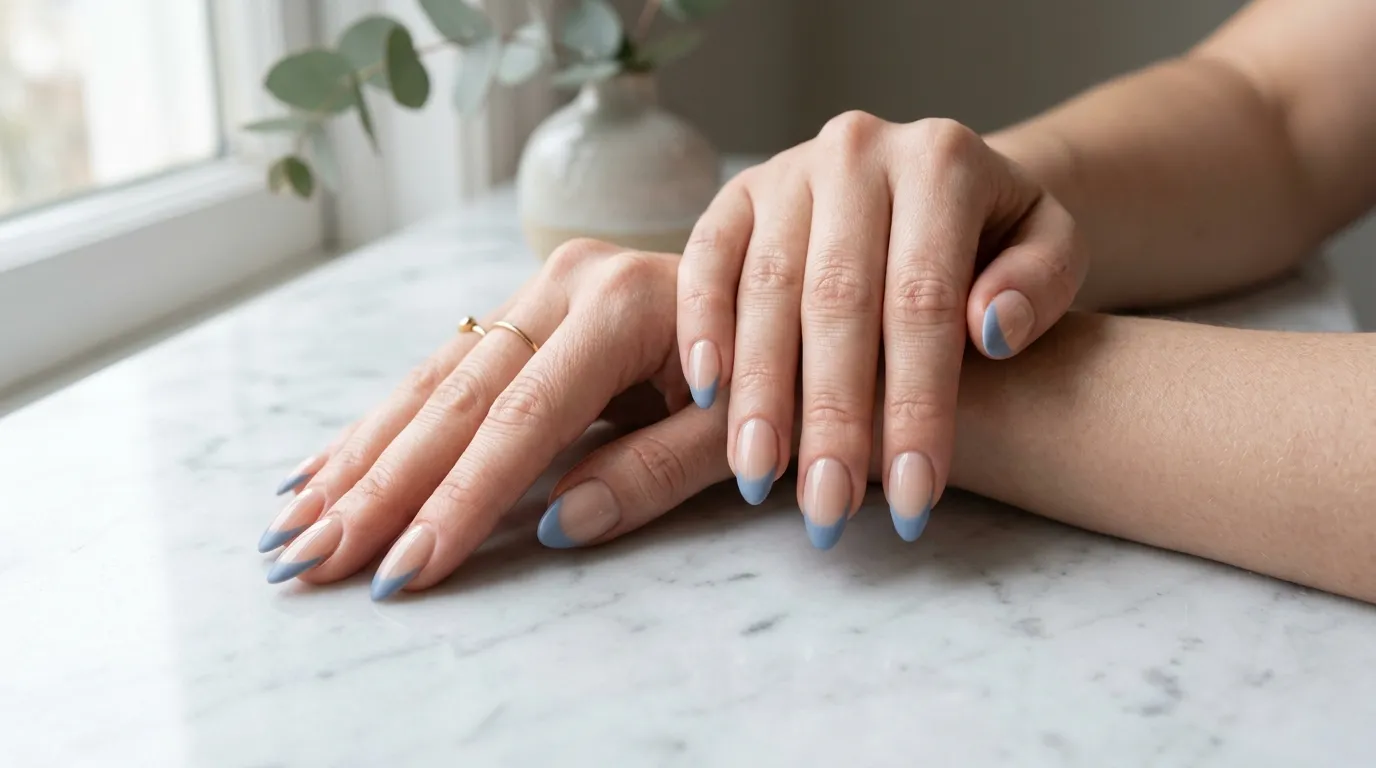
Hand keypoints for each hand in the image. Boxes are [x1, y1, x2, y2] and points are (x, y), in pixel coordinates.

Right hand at [258, 241, 736, 598]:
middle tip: (311, 560)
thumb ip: (652, 472)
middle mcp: (567, 283)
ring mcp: (541, 290)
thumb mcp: (738, 431)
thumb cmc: (779, 376)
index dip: (460, 500)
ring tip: (294, 526)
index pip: (522, 420)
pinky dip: (383, 428)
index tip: (403, 569)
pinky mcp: (528, 308)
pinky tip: (327, 469)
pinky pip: (444, 372)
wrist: (798, 300)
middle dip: (380, 489)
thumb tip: (556, 525)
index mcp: (622, 306)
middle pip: (455, 399)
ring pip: (432, 383)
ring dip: (360, 461)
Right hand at [676, 113, 1085, 547]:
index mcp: (942, 160)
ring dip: (759, 392)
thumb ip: (1041, 282)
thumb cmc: (995, 236)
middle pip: (838, 301)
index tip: (916, 499)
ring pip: (766, 288)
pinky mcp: (736, 194)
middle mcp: (857, 151)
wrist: (933, 180)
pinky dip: (701, 325)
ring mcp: (788, 169)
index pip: (923, 301)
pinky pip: (706, 258)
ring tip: (761, 479)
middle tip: (827, 509)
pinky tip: (704, 395)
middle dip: (831, 418)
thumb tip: (990, 328)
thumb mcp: (1051, 245)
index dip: (917, 407)